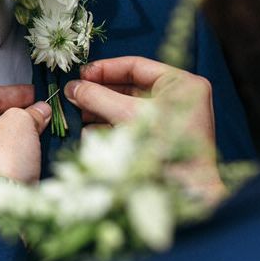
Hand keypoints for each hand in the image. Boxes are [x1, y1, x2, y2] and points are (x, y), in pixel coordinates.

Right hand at [65, 56, 225, 201]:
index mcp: (181, 83)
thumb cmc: (166, 149)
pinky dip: (109, 125)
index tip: (80, 75)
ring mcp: (169, 119)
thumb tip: (72, 88)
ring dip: (100, 109)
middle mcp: (177, 98)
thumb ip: (98, 97)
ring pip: (125, 105)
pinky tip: (89, 130)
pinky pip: (129, 123)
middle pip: (128, 86)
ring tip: (78, 112)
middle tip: (74, 94)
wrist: (187, 194)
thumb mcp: (128, 115)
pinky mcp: (159, 138)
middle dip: (99, 92)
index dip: (104, 69)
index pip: (135, 66)